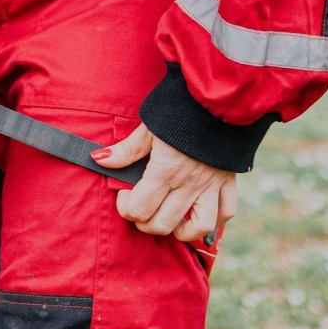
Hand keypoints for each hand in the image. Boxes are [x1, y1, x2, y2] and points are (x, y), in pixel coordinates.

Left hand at [98, 124, 237, 241]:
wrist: (215, 97)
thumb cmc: (178, 110)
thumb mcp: (148, 128)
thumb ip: (126, 149)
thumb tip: (100, 160)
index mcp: (165, 170)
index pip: (139, 209)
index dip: (126, 206)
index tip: (124, 192)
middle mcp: (188, 184)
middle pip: (162, 223)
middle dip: (144, 221)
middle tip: (140, 206)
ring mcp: (210, 185)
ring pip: (197, 227)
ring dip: (180, 230)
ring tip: (169, 221)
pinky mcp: (228, 180)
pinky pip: (225, 212)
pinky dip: (213, 221)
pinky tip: (198, 215)